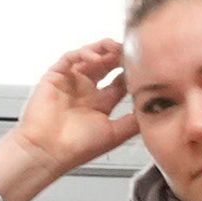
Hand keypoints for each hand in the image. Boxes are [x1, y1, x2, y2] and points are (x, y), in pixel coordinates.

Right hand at [0, 39, 132, 200]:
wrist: (48, 152)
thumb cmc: (76, 148)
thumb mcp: (115, 133)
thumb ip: (134, 120)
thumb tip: (153, 106)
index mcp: (100, 104)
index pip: (120, 80)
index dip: (131, 70)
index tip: (143, 64)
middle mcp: (86, 91)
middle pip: (107, 64)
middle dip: (119, 55)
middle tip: (131, 50)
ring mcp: (70, 83)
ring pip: (89, 56)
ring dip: (103, 49)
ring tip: (115, 48)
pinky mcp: (55, 77)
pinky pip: (70, 57)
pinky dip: (83, 53)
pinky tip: (95, 58)